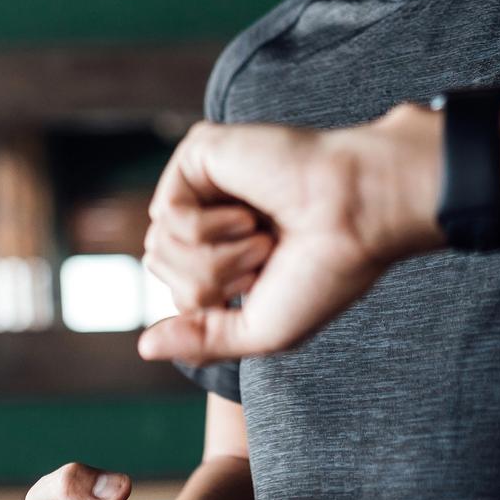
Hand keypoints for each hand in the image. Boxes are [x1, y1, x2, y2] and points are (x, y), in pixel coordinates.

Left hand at [138, 102, 443, 364]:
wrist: (355, 218)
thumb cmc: (323, 270)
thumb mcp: (262, 329)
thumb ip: (202, 340)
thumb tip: (144, 347)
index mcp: (228, 245)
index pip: (177, 288)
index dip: (212, 302)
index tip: (267, 280)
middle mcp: (212, 209)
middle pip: (160, 266)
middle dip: (211, 280)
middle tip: (265, 254)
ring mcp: (205, 180)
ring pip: (158, 245)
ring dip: (217, 257)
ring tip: (261, 233)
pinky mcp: (200, 153)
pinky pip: (166, 214)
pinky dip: (210, 228)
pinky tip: (249, 212)